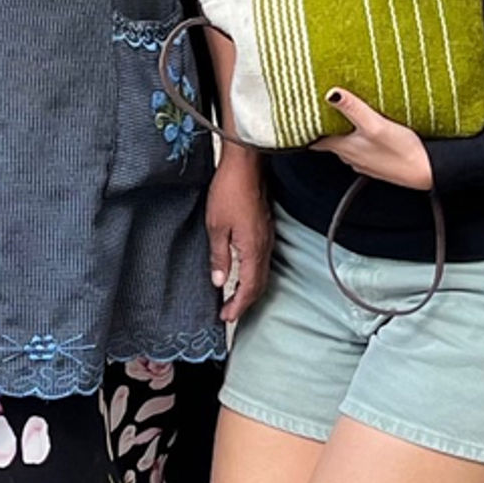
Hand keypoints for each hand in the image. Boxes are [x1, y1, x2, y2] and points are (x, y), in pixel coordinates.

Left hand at [206, 150, 269, 322]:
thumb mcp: (216, 226)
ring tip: (233, 298)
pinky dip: (252, 274)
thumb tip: (220, 281)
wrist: (246, 165)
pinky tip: (242, 273)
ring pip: (261, 273)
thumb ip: (219, 256)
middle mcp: (264, 247)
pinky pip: (262, 260)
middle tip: (228, 313)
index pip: (249, 288)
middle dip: (244, 302)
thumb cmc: (229, 191)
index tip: (226, 317)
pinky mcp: (265, 229)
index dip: (238, 306)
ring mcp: (267, 237)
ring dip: (249, 289)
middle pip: (259, 284)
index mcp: (253, 250)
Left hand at [318, 90, 435, 192]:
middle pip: (330, 142)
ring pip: (346, 147)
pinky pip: (361, 150)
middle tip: (320, 111)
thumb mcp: (376, 124)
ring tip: (341, 118)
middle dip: (324, 128)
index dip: (308, 128)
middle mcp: (351, 157)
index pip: (317, 140)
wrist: (426, 172)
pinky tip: (366, 132)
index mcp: (346, 147)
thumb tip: (331, 94)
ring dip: (341, 134)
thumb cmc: (402, 151)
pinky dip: (358, 141)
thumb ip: (353, 109)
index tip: (301, 117)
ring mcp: (364, 162)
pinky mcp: (378, 163)